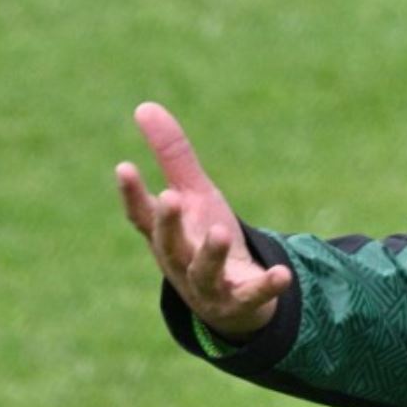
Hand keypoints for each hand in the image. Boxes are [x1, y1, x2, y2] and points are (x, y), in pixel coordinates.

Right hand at [116, 101, 291, 340]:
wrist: (231, 300)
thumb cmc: (204, 238)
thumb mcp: (194, 195)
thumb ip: (172, 155)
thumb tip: (144, 106)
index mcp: (166, 236)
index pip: (142, 216)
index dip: (132, 194)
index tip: (124, 166)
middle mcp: (180, 263)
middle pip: (168, 245)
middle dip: (168, 224)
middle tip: (170, 197)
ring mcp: (208, 285)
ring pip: (204, 272)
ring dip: (210, 253)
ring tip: (221, 231)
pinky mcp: (240, 301)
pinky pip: (252, 295)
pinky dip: (266, 287)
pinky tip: (282, 274)